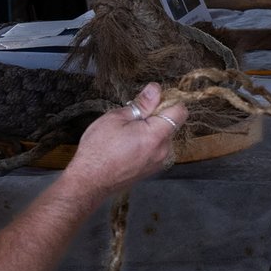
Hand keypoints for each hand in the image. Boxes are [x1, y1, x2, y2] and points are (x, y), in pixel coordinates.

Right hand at [64, 82, 186, 195]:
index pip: (180, 112)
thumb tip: (156, 89)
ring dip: (150, 131)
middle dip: (156, 117)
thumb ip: (141, 104)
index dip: (168, 101)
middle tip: (132, 119)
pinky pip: (156, 149)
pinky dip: (147, 144)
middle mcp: (163, 151)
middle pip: (171, 124)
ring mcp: (159, 162)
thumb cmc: (99, 149)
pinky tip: (128, 147)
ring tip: (127, 135)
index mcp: (156, 135)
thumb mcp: (116, 118)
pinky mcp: (153, 169)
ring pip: (163, 137)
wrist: (90, 181)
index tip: (152, 101)